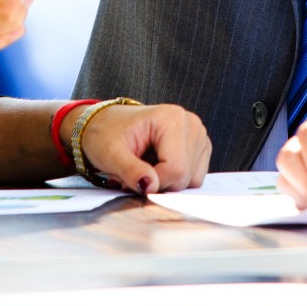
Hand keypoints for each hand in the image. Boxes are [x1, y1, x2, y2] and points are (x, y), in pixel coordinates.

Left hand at [76, 103, 211, 194]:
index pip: (176, 168)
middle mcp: (190, 124)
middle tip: (134, 174)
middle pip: (184, 176)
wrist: (107, 124)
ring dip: (165, 183)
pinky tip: (156, 167)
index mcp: (171, 118)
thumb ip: (131, 171)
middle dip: (157, 183)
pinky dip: (173, 180)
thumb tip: (151, 187)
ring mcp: (198, 136)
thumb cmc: (107, 134)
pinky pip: (193, 178)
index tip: (132, 182)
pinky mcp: (199, 148)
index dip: (154, 183)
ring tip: (144, 168)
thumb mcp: (111, 154)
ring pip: (190, 180)